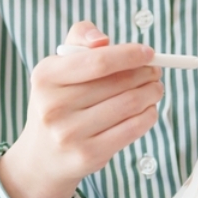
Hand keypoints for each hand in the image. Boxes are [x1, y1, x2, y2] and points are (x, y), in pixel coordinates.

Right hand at [0, 21, 162, 197]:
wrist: (41, 157)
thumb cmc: (58, 102)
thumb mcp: (57, 67)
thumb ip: (79, 40)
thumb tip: (102, 40)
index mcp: (46, 76)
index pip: (98, 61)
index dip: (130, 55)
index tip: (149, 53)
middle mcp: (54, 106)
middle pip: (119, 82)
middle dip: (146, 73)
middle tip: (155, 71)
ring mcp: (70, 134)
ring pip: (130, 104)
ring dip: (151, 93)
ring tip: (155, 88)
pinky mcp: (88, 155)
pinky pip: (132, 129)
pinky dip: (148, 115)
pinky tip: (149, 109)